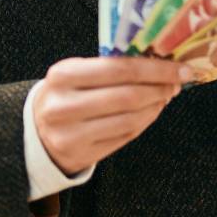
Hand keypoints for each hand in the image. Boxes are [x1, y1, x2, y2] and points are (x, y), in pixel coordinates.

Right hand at [33, 56, 187, 174]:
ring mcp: (70, 134)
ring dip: (156, 106)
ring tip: (165, 95)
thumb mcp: (78, 73)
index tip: (180, 67)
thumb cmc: (66, 94)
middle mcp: (63, 106)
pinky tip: (151, 111)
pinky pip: (125, 136)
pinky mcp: (80, 155)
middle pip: (127, 96)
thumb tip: (161, 61)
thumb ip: (112, 66)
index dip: (156, 69)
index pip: (119, 69)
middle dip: (160, 87)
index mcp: (63, 75)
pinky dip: (145, 122)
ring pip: (130, 119)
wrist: (36, 132)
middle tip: (177, 82)